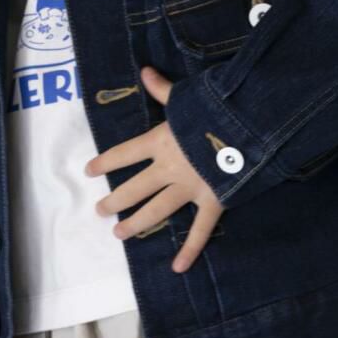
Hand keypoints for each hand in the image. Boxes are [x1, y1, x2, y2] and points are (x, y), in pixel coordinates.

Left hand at [85, 65, 223, 272]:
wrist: (249, 129)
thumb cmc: (216, 111)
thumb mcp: (187, 97)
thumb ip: (163, 89)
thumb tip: (144, 70)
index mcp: (160, 141)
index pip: (124, 153)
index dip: (104, 162)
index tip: (88, 171)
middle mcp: (169, 168)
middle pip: (134, 188)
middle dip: (115, 200)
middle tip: (100, 210)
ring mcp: (189, 188)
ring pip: (157, 211)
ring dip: (137, 224)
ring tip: (119, 233)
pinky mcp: (212, 202)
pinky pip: (200, 230)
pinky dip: (190, 250)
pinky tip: (177, 267)